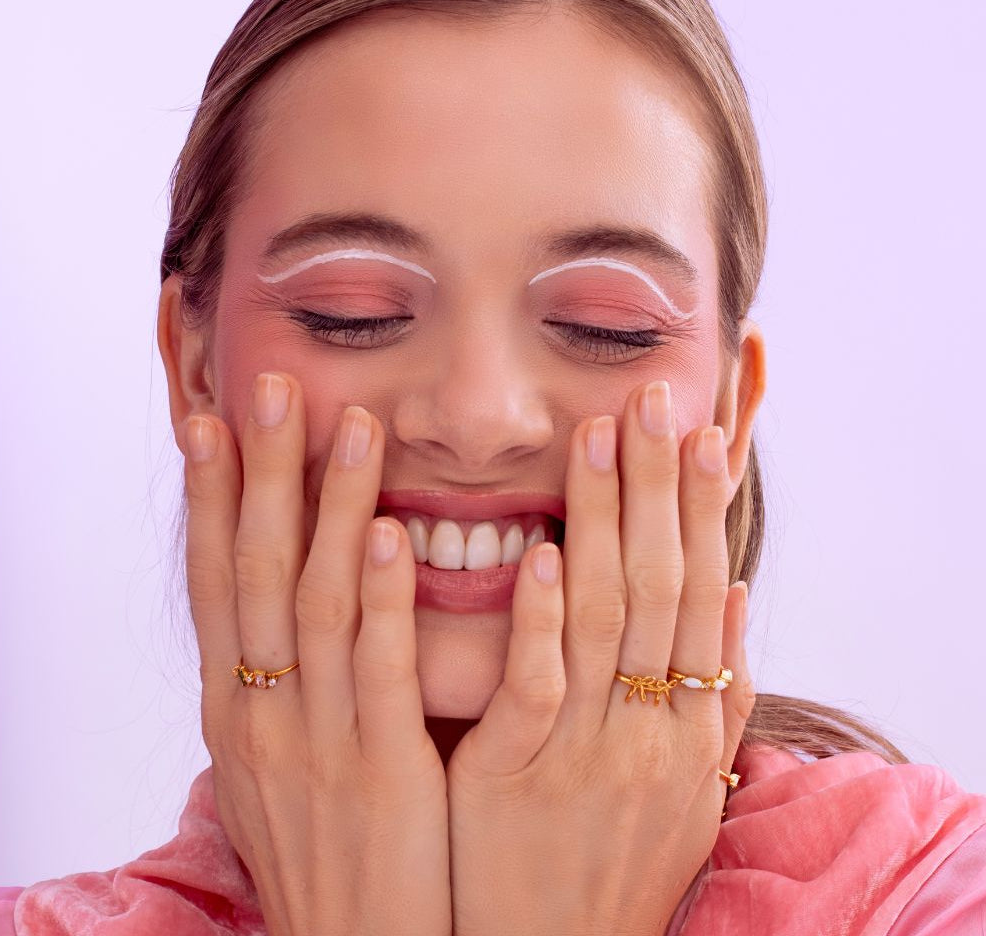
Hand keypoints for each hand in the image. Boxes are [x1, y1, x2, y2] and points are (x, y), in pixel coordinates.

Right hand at [179, 372, 450, 935]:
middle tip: (272, 387)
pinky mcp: (379, 771)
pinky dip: (378, 598)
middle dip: (262, 474)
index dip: (209, 499)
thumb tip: (275, 619)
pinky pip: (377, 669)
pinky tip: (385, 535)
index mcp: (235, 707)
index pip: (214, 581)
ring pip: (316, 601)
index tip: (208, 422)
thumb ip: (278, 687)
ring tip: (350, 425)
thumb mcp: (277, 765)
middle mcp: (261, 711)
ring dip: (331, 507)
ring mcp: (315, 739)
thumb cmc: (322, 851)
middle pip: (256, 570)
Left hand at [445, 379, 755, 935]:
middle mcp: (652, 731)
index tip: (699, 433)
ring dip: (601, 522)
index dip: (701, 511)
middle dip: (656, 488)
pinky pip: (538, 688)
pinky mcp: (518, 776)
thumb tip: (741, 598)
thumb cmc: (614, 859)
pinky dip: (544, 620)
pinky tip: (542, 554)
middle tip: (651, 400)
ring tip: (596, 438)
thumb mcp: (686, 787)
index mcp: (690, 726)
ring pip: (603, 618)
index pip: (703, 594)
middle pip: (660, 587)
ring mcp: (588, 752)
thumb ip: (717, 695)